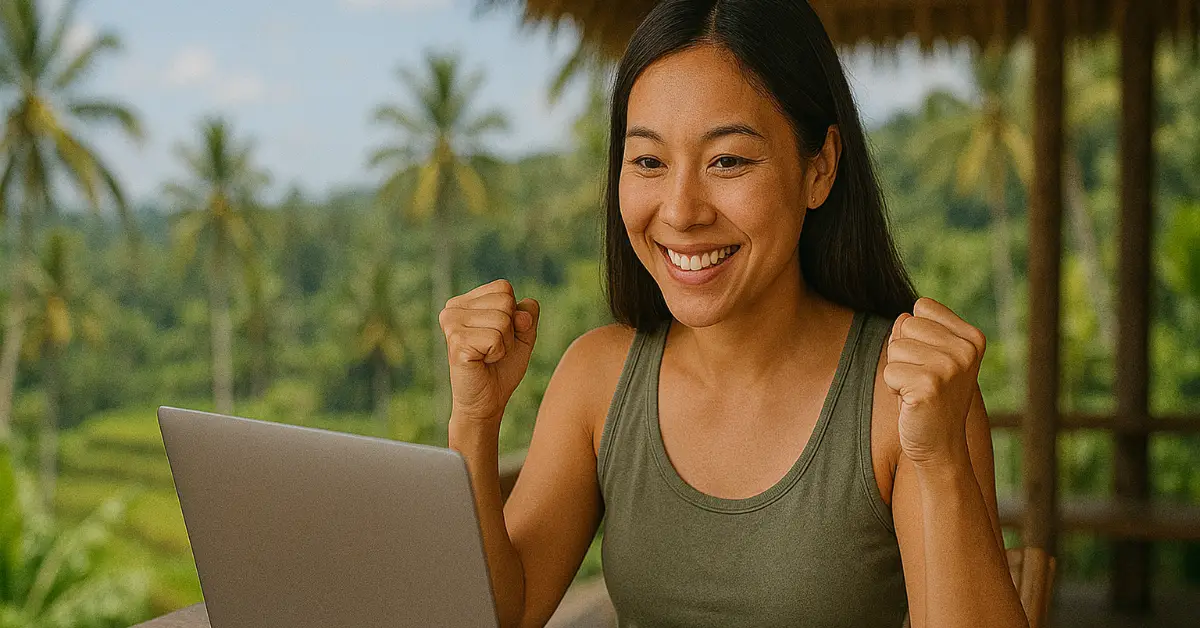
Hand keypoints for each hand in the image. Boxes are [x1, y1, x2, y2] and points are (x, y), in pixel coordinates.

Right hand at [439, 279, 539, 425]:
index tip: (500, 335)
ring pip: (502, 319)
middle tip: (494, 349)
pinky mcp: (456, 342)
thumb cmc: (502, 367)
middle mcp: (452, 308)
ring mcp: (451, 324)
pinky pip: (495, 338)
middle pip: (505, 301)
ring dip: (504, 343)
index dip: (513, 314)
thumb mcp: (523, 335)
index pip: (503, 288)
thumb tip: (521, 313)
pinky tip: (482, 362)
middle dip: (510, 329)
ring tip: (488, 356)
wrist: (487, 401)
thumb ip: (528, 314)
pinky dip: (497, 353)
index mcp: (465, 301)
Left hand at [883, 297, 985, 468]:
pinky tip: (913, 402)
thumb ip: (916, 332)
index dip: (914, 334)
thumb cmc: (930, 398)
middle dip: (903, 352)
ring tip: (917, 391)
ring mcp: (950, 367)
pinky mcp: (930, 385)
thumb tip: (902, 316)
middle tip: (921, 380)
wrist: (941, 446)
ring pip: (895, 347)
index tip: (930, 361)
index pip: (922, 307)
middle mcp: (966, 349)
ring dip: (898, 371)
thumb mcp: (928, 358)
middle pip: (905, 324)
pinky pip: (889, 371)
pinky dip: (893, 388)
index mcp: (972, 337)